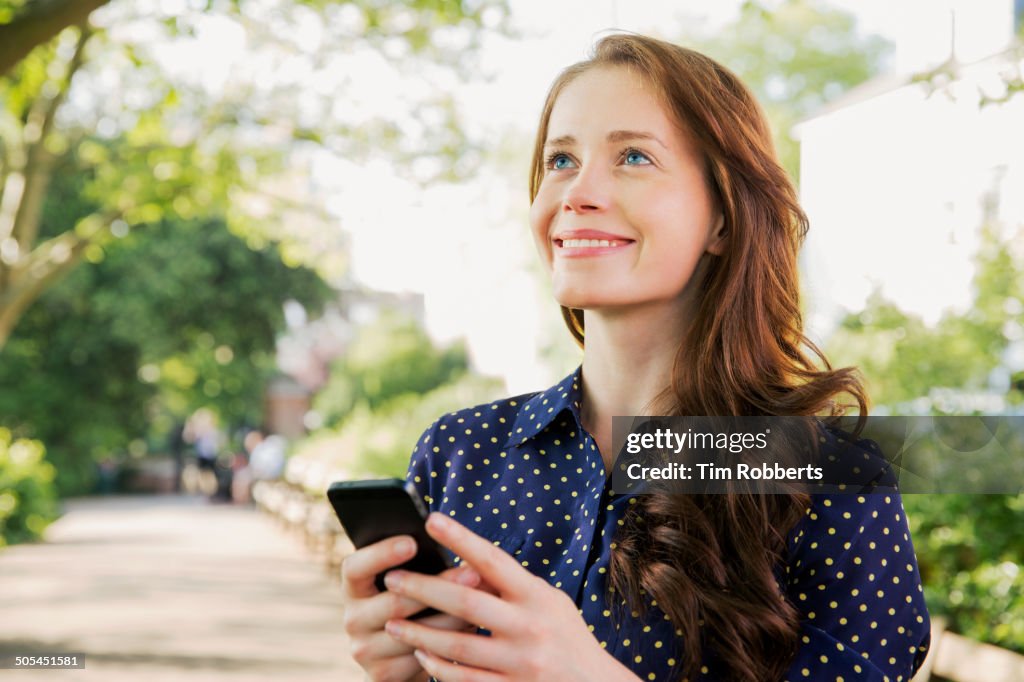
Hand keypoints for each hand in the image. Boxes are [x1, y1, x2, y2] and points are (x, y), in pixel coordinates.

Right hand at [340, 533, 485, 681]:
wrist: (396, 658)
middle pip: (394, 602)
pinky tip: (473, 629)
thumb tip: (452, 539)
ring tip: (483, 603)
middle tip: (474, 573)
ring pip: (414, 632)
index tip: (413, 542)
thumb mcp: (402, 584)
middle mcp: (353, 618)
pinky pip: (422, 656)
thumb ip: (415, 566)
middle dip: (439, 587)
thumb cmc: (408, 605)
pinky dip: (450, 642)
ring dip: (453, 617)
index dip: (381, 554)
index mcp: (354, 588)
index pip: (355, 567)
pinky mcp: (381, 674)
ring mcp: (364, 649)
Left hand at [380, 513, 639, 681]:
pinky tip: (420, 654)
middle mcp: (529, 626)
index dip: (461, 538)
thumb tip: (466, 559)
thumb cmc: (566, 635)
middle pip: (466, 602)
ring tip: (392, 622)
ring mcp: (520, 662)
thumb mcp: (548, 600)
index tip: (431, 520)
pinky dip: (437, 666)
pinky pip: (464, 679)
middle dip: (424, 589)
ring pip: (458, 645)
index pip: (493, 559)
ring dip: (420, 632)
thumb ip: (511, 585)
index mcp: (537, 596)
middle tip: (393, 579)